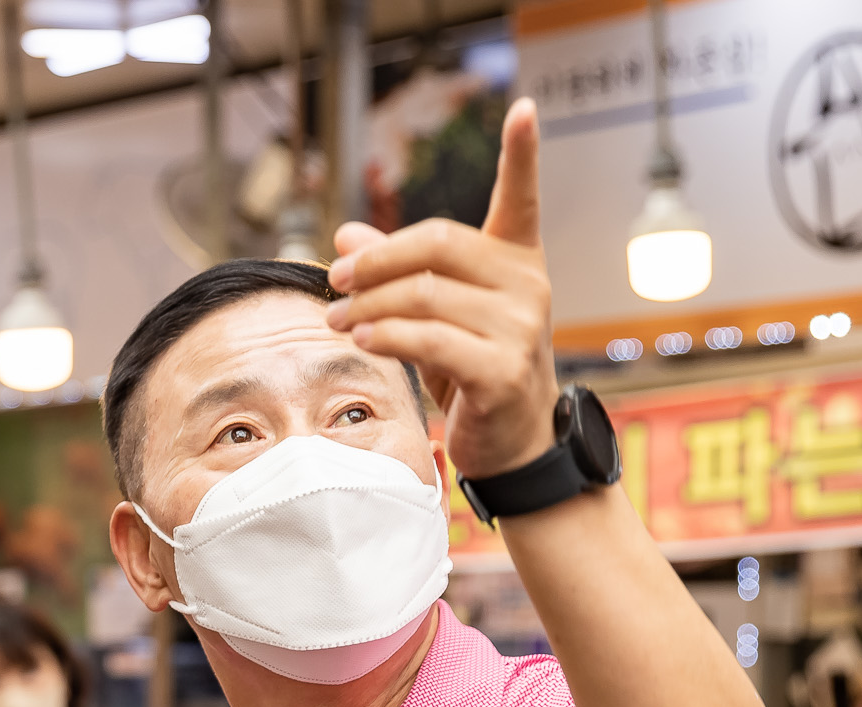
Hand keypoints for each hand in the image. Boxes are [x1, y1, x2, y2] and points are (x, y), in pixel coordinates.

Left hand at [322, 96, 557, 481]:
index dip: (523, 153)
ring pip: (424, 296)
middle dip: (376, 261)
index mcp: (515, 260)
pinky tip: (360, 339)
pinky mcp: (501, 370)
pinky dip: (385, 336)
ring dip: (366, 306)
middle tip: (334, 280)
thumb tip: (344, 235)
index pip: (521, 198)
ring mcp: (520, 328)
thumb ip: (395, 272)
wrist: (511, 443)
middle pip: (438, 245)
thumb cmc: (471, 368)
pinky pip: (429, 340)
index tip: (524, 109)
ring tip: (334, 319)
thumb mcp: (435, 315)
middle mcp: (527, 285)